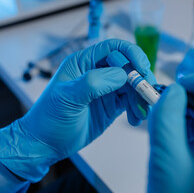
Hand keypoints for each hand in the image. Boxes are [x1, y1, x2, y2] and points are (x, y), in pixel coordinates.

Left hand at [0, 39, 154, 181]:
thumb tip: (122, 75)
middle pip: (127, 67)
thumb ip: (93, 83)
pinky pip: (130, 102)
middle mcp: (97, 72)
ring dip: (140, 97)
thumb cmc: (49, 118)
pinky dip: (137, 108)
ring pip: (132, 85)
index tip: (143, 67)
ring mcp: (105, 89)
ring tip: (141, 114)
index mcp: (83, 62)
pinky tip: (135, 119)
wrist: (46, 144)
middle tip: (148, 94)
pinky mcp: (111, 105)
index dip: (131, 53)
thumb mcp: (68, 98)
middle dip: (140, 79)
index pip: (113, 48)